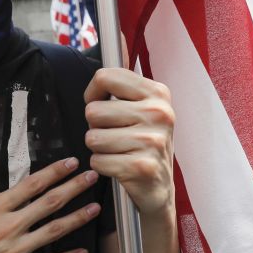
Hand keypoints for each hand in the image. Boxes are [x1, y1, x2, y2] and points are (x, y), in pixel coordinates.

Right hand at [0, 147, 99, 252]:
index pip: (31, 185)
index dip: (54, 172)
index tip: (71, 162)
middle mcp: (8, 227)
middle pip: (49, 203)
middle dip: (74, 188)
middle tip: (93, 176)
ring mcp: (14, 252)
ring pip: (54, 231)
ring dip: (77, 218)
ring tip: (95, 207)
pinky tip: (82, 252)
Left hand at [83, 68, 174, 214]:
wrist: (159, 188)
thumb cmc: (143, 143)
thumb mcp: (142, 108)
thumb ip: (121, 87)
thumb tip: (104, 65)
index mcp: (158, 93)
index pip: (105, 77)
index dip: (93, 94)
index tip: (101, 106)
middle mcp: (159, 113)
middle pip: (93, 111)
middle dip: (96, 127)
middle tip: (115, 135)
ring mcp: (153, 140)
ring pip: (93, 137)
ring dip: (99, 148)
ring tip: (118, 151)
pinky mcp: (142, 167)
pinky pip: (97, 161)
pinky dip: (102, 166)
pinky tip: (120, 167)